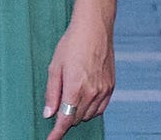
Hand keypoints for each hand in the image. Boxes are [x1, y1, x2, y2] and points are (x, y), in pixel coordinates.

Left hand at [42, 12, 114, 139]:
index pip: (65, 119)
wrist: (94, 30)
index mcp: (75, 87)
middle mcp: (92, 92)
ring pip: (89, 115)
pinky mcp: (111, 87)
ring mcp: (104, 91)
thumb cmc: (71, 45)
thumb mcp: (54, 67)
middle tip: (57, 105)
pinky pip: (100, 108)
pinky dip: (90, 108)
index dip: (57, 132)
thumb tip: (48, 114)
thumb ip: (52, 93)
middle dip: (65, 117)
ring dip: (78, 113)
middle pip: (76, 118)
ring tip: (70, 95)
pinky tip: (83, 98)